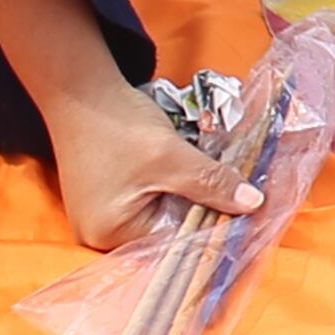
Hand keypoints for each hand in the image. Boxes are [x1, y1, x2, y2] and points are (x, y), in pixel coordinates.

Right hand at [51, 80, 260, 253]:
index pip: (173, 245)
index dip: (210, 230)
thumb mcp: (171, 156)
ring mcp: (101, 217)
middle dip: (199, 213)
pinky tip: (187, 175)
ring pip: (161, 216)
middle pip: (167, 233)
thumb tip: (254, 204)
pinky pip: (149, 203)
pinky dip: (170, 190)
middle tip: (235, 197)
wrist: (81, 89)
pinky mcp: (107, 199)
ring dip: (187, 199)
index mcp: (110, 235)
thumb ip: (211, 183)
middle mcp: (100, 235)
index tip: (244, 217)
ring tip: (212, 182)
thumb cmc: (116, 123)